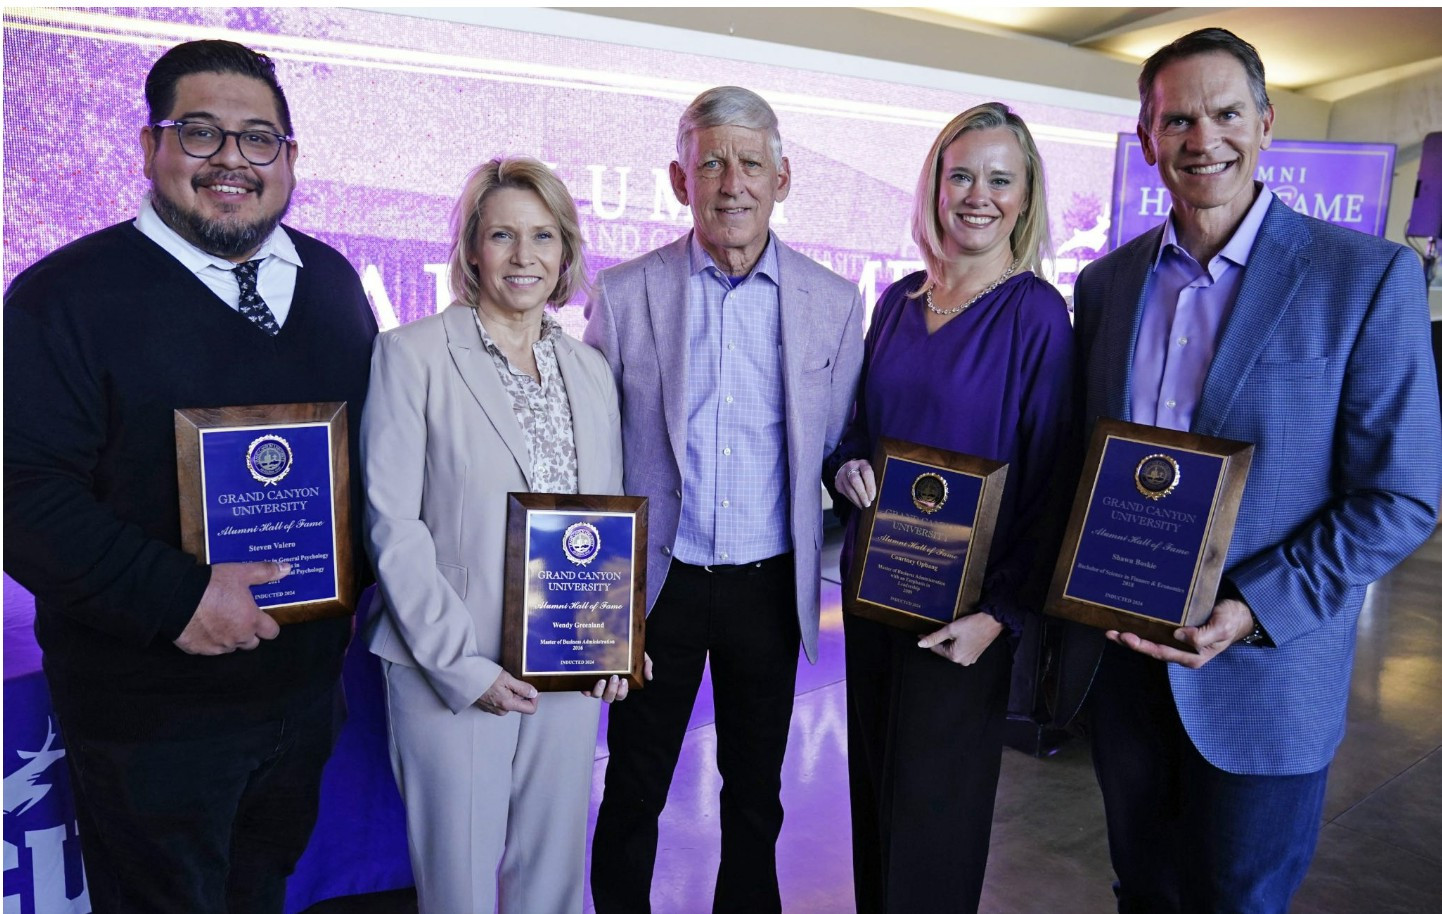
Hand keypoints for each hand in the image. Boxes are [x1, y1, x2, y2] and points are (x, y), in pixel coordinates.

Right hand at [173, 561, 286, 654]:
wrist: (177, 597)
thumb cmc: (211, 585)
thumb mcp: (241, 572)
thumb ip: (265, 572)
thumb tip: (286, 569)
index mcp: (251, 621)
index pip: (271, 632)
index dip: (268, 626)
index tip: (262, 617)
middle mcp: (237, 638)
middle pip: (251, 643)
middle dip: (249, 632)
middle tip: (239, 616)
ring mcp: (217, 646)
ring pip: (230, 647)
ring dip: (229, 638)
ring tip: (219, 619)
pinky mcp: (198, 650)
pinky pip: (209, 649)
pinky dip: (208, 641)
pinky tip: (202, 626)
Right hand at [476, 670, 538, 715]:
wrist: (462, 678)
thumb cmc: (481, 677)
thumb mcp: (506, 678)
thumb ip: (522, 688)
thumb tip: (534, 693)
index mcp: (508, 704)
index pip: (531, 709)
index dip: (534, 698)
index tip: (531, 688)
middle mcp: (501, 710)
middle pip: (520, 704)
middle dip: (519, 692)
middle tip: (512, 680)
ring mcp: (494, 709)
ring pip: (510, 701)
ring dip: (510, 691)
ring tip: (501, 681)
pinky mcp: (487, 706)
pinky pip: (501, 701)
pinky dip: (501, 693)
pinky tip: (494, 684)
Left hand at [582, 652, 653, 701]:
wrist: (611, 639)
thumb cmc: (626, 652)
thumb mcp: (640, 656)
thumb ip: (646, 665)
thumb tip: (649, 677)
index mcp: (619, 684)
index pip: (621, 694)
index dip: (622, 691)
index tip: (624, 680)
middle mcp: (607, 687)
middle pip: (609, 698)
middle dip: (613, 690)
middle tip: (615, 677)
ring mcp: (596, 685)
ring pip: (597, 695)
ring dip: (600, 690)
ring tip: (602, 680)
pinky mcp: (586, 681)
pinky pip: (584, 690)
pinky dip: (585, 690)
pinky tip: (586, 684)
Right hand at [835, 459, 876, 508]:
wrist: (848, 469)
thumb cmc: (865, 473)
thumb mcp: (871, 471)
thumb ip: (875, 480)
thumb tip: (879, 494)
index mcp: (862, 463)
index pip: (866, 472)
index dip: (870, 486)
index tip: (872, 497)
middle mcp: (850, 467)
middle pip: (855, 480)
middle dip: (862, 494)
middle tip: (868, 504)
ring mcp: (842, 475)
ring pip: (849, 489)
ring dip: (857, 499)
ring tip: (864, 506)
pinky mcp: (838, 483)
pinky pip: (845, 493)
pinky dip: (853, 500)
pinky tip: (858, 503)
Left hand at [917, 612, 1004, 665]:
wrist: (992, 622)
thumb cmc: (972, 624)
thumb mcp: (950, 629)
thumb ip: (935, 637)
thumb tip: (920, 644)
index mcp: (955, 656)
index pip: (936, 649)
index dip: (928, 640)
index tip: (921, 634)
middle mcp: (962, 661)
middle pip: (944, 651)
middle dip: (940, 641)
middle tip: (935, 630)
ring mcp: (970, 659)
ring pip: (953, 651)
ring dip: (949, 642)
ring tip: (947, 632)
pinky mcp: (975, 655)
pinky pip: (961, 650)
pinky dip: (957, 644)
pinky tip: (958, 636)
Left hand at [1107, 598, 1254, 668]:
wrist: (1240, 614)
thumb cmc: (1231, 620)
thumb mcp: (1221, 628)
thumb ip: (1203, 636)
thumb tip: (1179, 636)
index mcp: (1192, 657)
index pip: (1161, 652)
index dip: (1142, 646)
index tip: (1127, 637)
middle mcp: (1182, 652)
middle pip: (1151, 649)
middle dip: (1131, 643)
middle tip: (1112, 633)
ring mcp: (1179, 643)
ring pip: (1151, 642)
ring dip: (1132, 637)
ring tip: (1112, 629)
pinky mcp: (1177, 632)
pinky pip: (1156, 632)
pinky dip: (1142, 628)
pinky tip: (1130, 622)